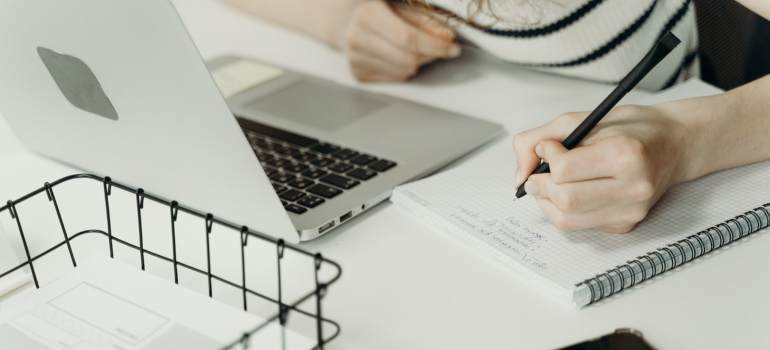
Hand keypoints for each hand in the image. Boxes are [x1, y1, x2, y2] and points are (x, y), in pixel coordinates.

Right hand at [336, 1, 460, 81]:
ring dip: (419, 62)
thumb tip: (447, 37)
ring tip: (414, 48)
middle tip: (441, 48)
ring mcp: (355, 60)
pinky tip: (399, 56)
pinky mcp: (359, 75)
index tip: (453, 46)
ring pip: (404, 71)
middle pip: (408, 58)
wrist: (346, 21)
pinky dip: (406, 69)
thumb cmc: (378, 10)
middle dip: (431, 55)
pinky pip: (396, 79)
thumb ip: (425, 21)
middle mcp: (356, 38)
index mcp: (367, 14)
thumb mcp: (401, 6)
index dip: (435, 44)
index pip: (408, 38)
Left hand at [512, 105, 694, 232]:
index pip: (565, 170)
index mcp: (625, 155)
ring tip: (549, 183)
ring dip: (546, 201)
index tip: (547, 148)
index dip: (546, 158)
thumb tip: (520, 172)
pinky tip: (572, 192)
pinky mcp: (626, 225)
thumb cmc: (631, 129)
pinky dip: (564, 210)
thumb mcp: (584, 118)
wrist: (673, 144)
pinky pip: (579, 225)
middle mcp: (633, 187)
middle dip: (540, 185)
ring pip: (567, 220)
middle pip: (564, 200)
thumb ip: (540, 137)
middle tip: (538, 172)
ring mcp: (631, 211)